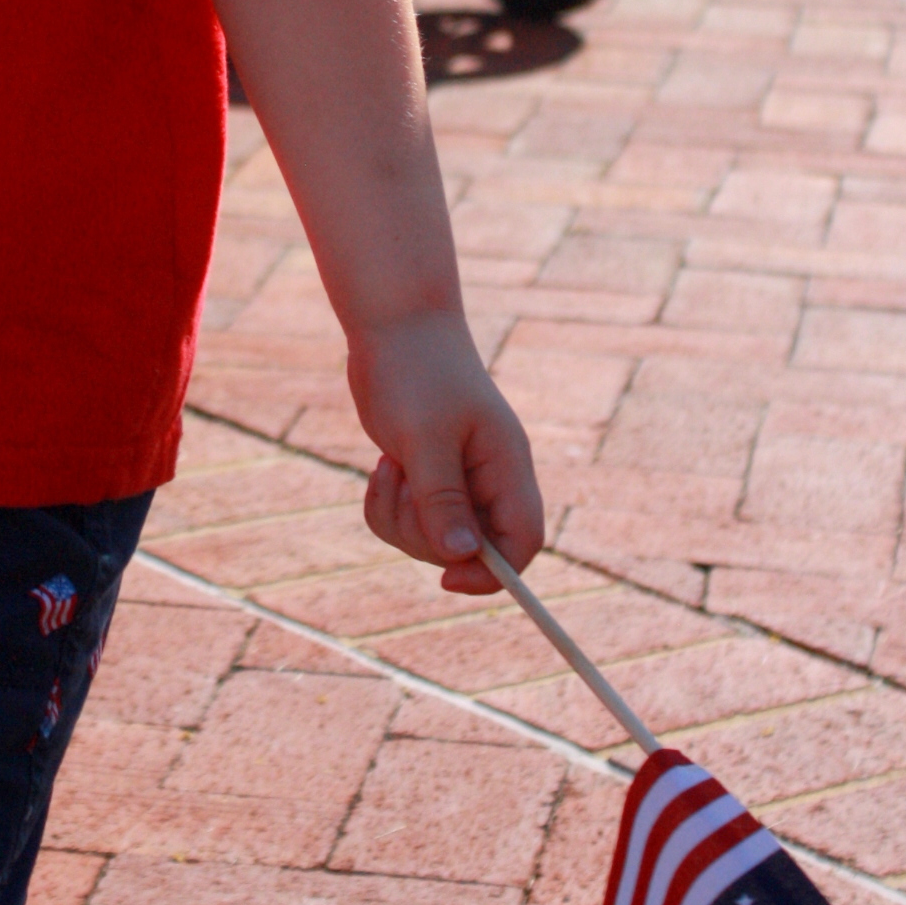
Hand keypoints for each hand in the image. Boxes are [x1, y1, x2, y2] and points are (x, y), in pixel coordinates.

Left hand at [349, 312, 543, 594]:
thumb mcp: (425, 438)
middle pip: (469, 549)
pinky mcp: (426, 476)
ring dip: (399, 515)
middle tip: (401, 481)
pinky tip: (382, 467)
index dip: (494, 573)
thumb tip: (464, 558)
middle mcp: (488, 478)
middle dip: (424, 532)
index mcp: (506, 466)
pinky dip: (386, 505)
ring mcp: (457, 478)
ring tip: (389, 466)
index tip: (446, 579)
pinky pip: (405, 521)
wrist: (393, 325)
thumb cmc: (415, 371)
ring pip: (431, 539)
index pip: (523, 541)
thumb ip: (444, 500)